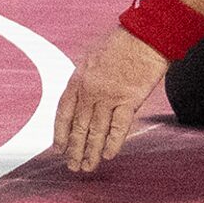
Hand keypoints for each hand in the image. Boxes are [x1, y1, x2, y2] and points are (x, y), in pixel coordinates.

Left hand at [54, 26, 170, 172]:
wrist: (145, 35)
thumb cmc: (121, 41)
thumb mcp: (91, 56)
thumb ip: (85, 78)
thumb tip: (81, 97)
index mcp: (78, 78)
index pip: (63, 112)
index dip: (60, 132)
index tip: (58, 148)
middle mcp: (90, 90)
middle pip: (79, 126)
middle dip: (74, 148)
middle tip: (72, 166)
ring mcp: (109, 96)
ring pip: (96, 131)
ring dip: (91, 151)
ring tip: (87, 167)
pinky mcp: (130, 100)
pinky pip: (118, 127)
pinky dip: (113, 143)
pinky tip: (108, 156)